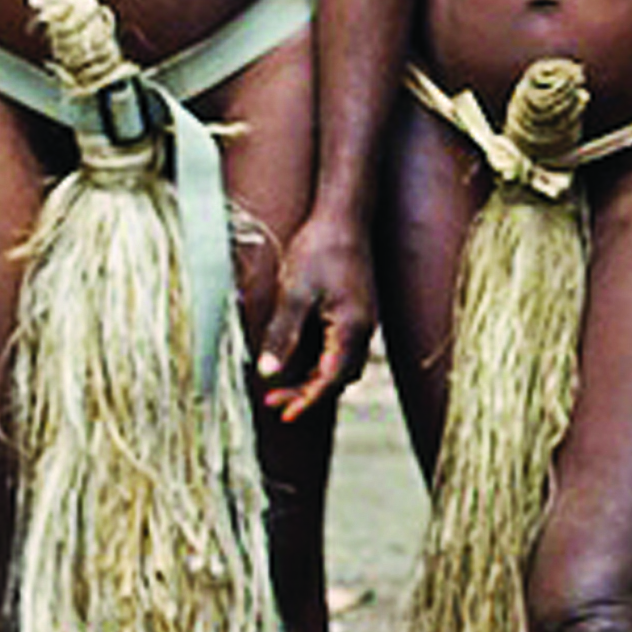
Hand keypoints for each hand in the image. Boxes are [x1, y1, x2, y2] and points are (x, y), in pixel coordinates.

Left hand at [256, 211, 375, 419]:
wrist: (345, 217)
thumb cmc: (320, 250)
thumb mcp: (295, 293)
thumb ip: (282, 335)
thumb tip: (268, 372)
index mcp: (352, 329)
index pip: (331, 379)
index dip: (307, 400)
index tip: (283, 414)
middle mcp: (363, 330)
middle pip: (339, 378)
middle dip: (307, 394)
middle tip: (273, 402)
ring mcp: (363, 322)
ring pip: (341, 365)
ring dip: (313, 380)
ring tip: (281, 386)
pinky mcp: (356, 313)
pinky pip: (340, 350)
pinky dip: (320, 362)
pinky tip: (298, 359)